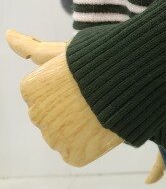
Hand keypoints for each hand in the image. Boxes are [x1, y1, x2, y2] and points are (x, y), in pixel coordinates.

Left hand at [6, 29, 123, 166]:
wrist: (129, 79)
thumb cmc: (96, 62)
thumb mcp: (61, 51)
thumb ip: (30, 47)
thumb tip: (8, 34)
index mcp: (30, 89)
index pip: (46, 96)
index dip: (69, 88)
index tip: (84, 80)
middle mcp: (36, 115)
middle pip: (55, 117)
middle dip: (73, 109)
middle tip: (96, 95)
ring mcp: (53, 137)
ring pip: (65, 136)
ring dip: (82, 127)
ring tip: (101, 110)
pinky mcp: (72, 154)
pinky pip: (77, 153)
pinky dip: (90, 145)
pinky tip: (101, 128)